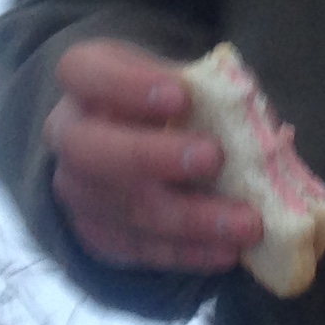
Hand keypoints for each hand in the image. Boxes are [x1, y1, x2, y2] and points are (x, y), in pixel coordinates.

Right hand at [45, 38, 259, 274]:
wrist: (136, 142)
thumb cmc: (167, 102)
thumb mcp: (181, 77)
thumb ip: (212, 89)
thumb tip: (257, 113)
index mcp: (84, 77)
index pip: (82, 72)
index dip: (126, 86)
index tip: (180, 96)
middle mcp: (67, 132)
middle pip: (88, 148)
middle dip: (151, 156)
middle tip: (212, 158)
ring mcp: (75, 188)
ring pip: (120, 208)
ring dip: (187, 219)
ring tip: (245, 224)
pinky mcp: (94, 232)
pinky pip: (135, 248)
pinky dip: (185, 252)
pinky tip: (225, 251)